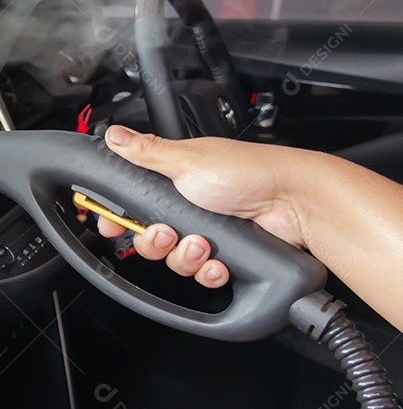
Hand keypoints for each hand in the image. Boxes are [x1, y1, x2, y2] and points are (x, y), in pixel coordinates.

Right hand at [94, 126, 305, 288]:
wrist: (295, 203)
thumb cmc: (247, 172)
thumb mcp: (187, 159)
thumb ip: (146, 151)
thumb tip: (115, 135)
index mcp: (173, 180)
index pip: (133, 202)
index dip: (120, 217)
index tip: (113, 226)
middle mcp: (188, 206)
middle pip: (150, 238)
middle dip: (155, 242)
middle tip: (167, 233)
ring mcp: (207, 231)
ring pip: (175, 258)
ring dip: (184, 257)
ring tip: (202, 244)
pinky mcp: (225, 253)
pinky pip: (202, 273)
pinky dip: (207, 271)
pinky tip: (217, 261)